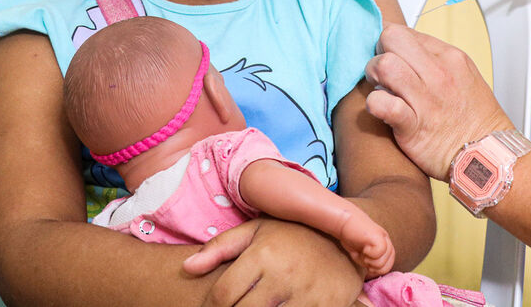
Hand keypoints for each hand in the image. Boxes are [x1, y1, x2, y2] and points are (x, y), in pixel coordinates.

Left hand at [182, 218, 364, 305]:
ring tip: (255, 305)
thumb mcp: (256, 230)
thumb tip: (187, 267)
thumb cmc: (292, 235)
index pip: (223, 294)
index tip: (216, 306)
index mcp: (263, 253)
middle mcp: (283, 274)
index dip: (213, 306)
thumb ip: (219, 247)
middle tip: (236, 305)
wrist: (344, 240)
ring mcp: (305, 294)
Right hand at [337, 208, 394, 277]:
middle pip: (386, 267)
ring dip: (369, 261)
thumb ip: (372, 262)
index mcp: (386, 246)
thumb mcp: (363, 254)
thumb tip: (374, 275)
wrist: (344, 221)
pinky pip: (378, 254)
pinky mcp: (379, 236)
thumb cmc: (352, 237)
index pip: (387, 267)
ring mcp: (384, 238)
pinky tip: (363, 247)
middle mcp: (387, 241)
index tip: (364, 262)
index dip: (375, 269)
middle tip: (363, 256)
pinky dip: (369, 254)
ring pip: (382, 264)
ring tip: (362, 251)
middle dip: (372, 267)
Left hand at [365, 25, 513, 180]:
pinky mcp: (413, 126)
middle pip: (391, 38)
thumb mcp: (463, 74)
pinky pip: (382, 104)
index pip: (404, 32)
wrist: (488, 156)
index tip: (391, 58)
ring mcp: (425, 99)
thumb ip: (434, 58)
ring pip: (384, 65)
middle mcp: (437, 73)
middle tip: (381, 73)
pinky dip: (374, 104)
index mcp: (449, 57)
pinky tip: (380, 109)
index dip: (390, 45)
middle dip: (378, 52)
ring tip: (381, 89)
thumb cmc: (474, 119)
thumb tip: (406, 48)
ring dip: (373, 76)